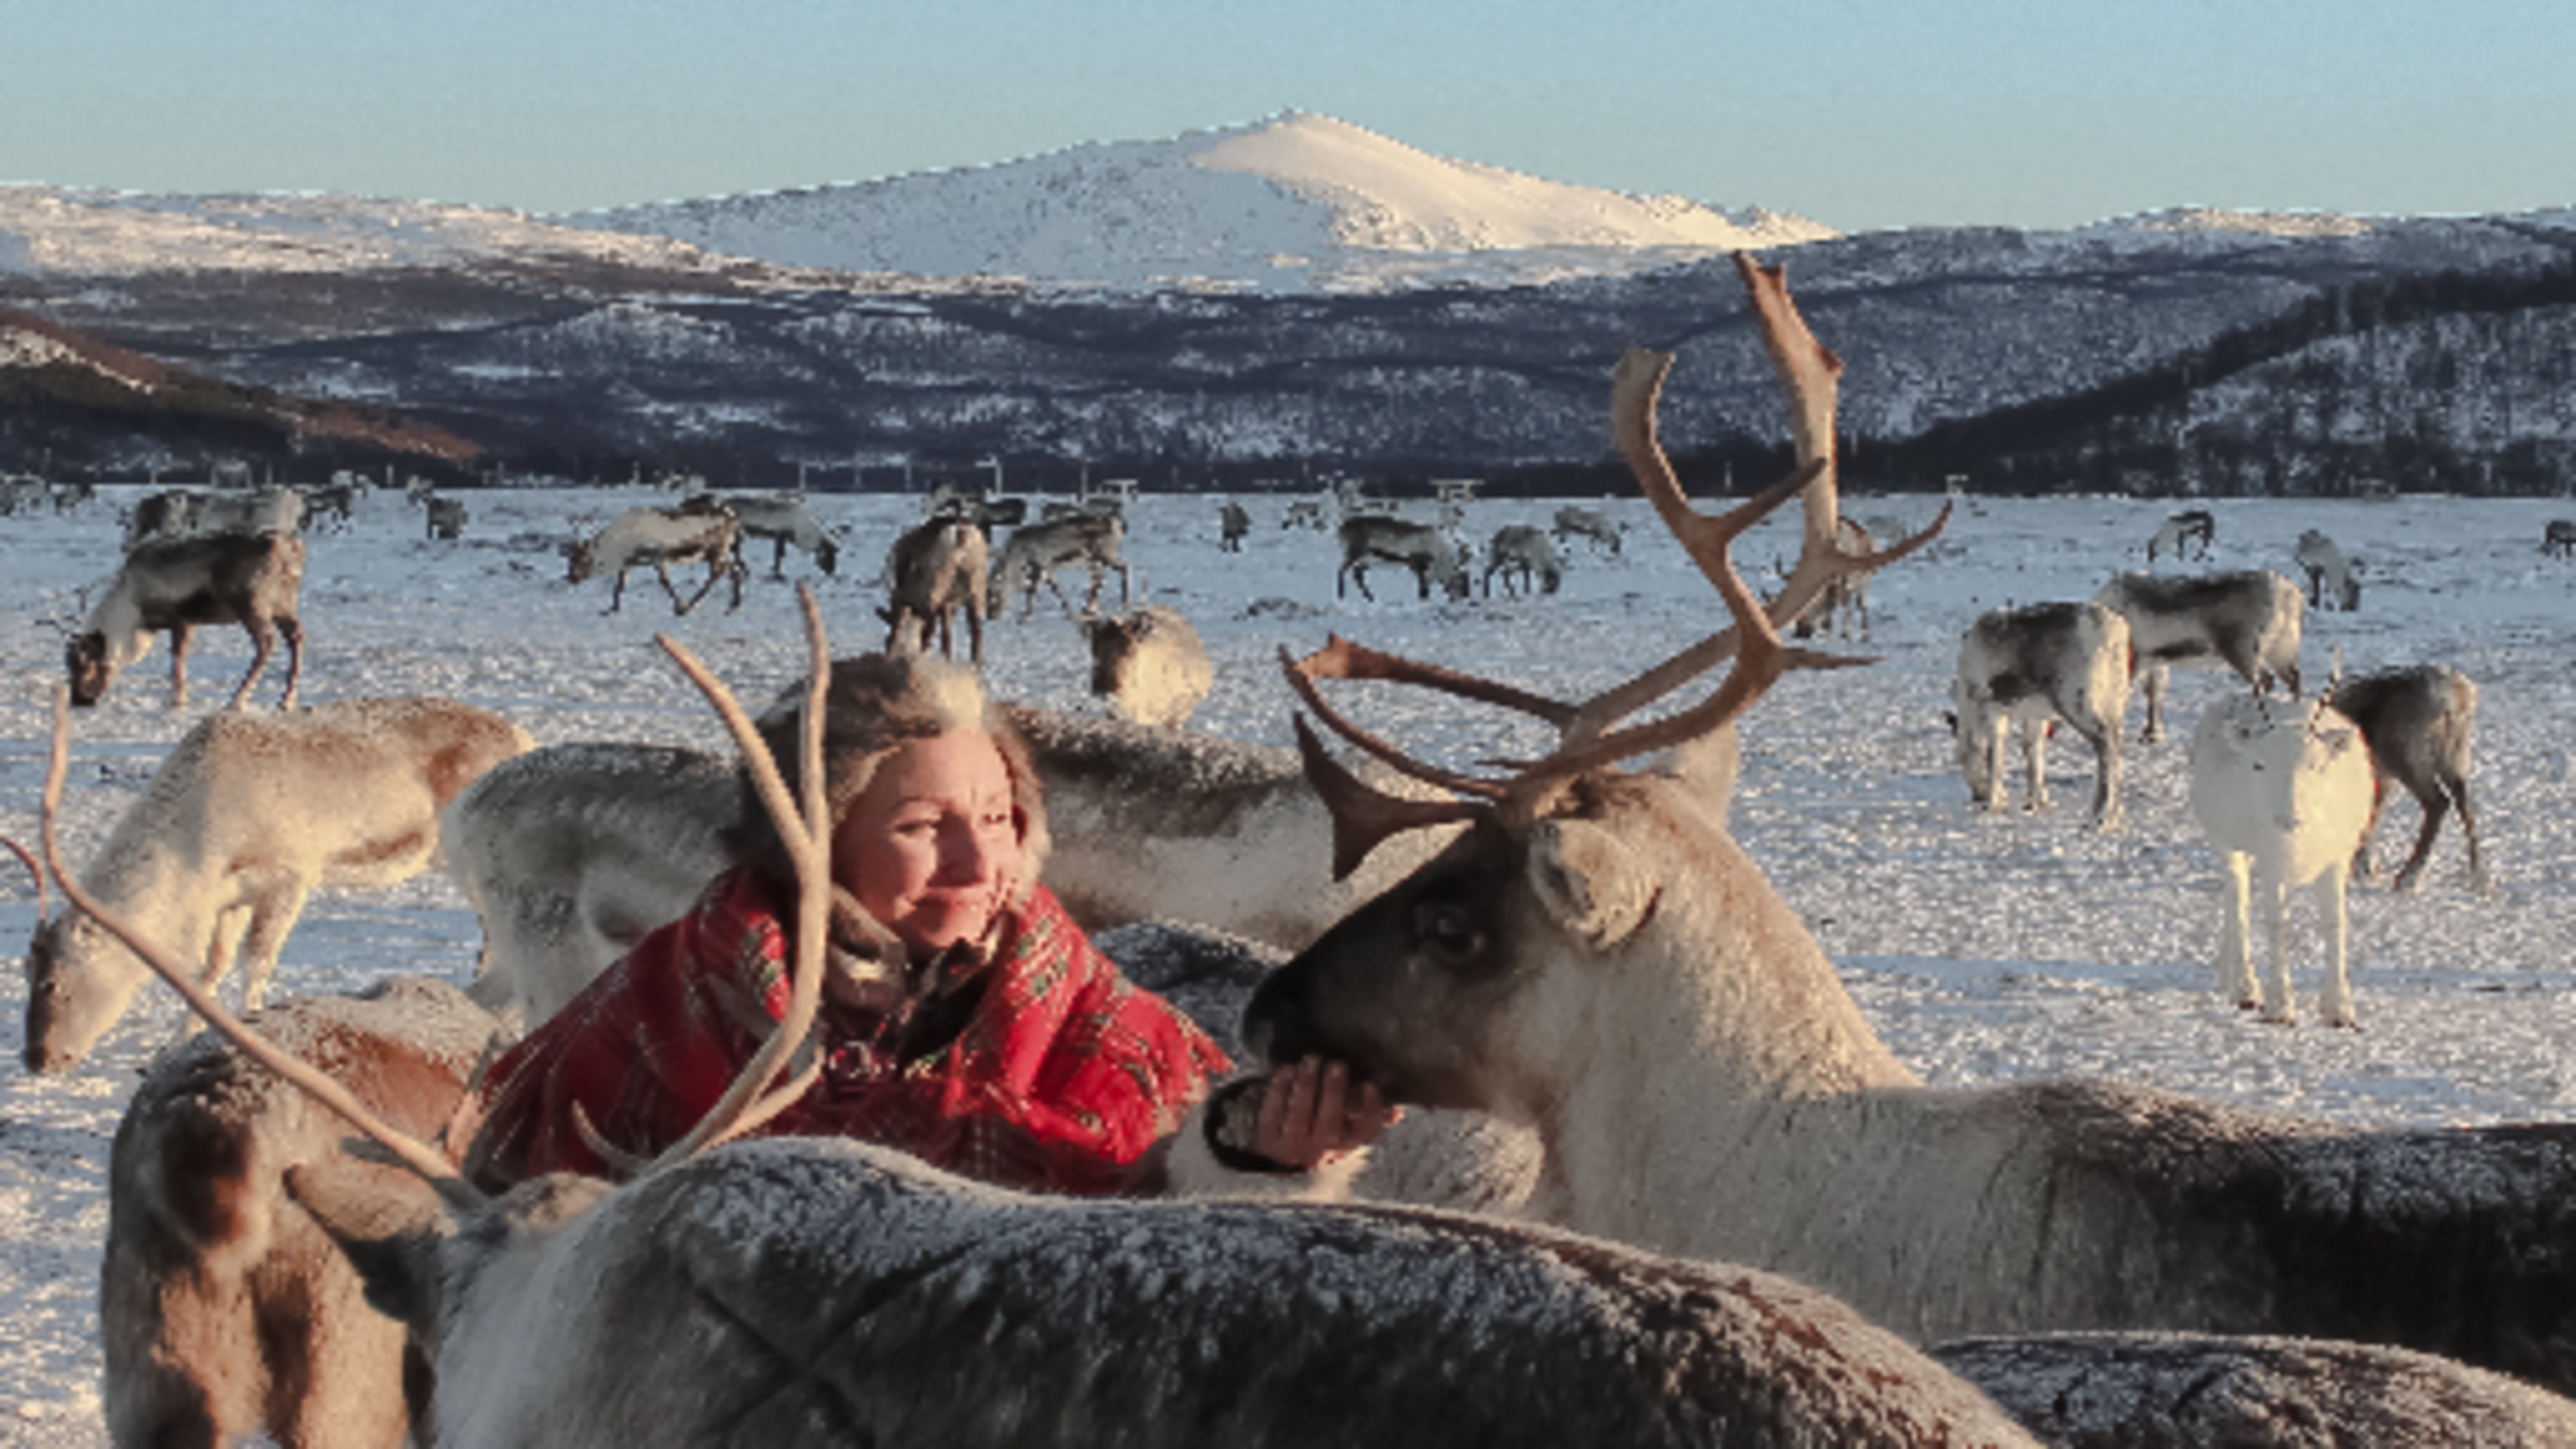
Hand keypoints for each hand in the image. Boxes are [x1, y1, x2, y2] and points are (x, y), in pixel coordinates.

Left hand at [1251, 1056, 1401, 1169]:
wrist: (1280, 1161)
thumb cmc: (1320, 1136)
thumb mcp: (1344, 1131)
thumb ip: (1368, 1117)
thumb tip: (1396, 1110)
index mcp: (1344, 1145)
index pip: (1365, 1131)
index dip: (1370, 1110)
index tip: (1369, 1085)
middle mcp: (1320, 1150)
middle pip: (1330, 1122)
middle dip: (1334, 1091)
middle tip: (1337, 1065)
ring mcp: (1291, 1146)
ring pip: (1300, 1114)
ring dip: (1306, 1083)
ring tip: (1312, 1060)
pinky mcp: (1267, 1139)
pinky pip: (1273, 1112)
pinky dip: (1280, 1088)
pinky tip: (1287, 1070)